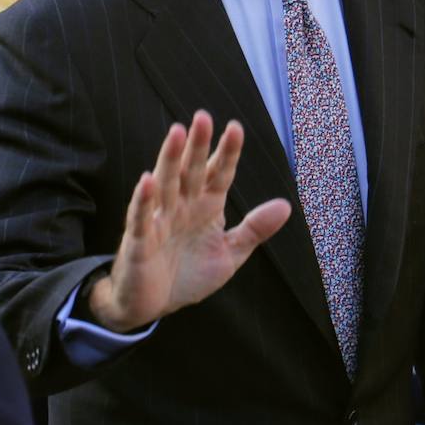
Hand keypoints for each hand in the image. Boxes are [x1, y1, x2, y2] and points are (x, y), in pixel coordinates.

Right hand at [88, 111, 290, 332]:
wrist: (153, 307)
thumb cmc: (188, 275)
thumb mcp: (229, 254)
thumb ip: (254, 229)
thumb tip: (286, 206)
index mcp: (206, 206)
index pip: (219, 174)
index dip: (227, 152)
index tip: (236, 128)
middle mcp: (183, 206)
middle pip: (191, 170)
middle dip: (197, 144)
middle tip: (203, 117)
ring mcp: (160, 220)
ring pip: (166, 184)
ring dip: (170, 158)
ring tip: (176, 132)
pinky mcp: (139, 240)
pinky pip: (141, 217)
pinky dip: (143, 200)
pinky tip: (147, 180)